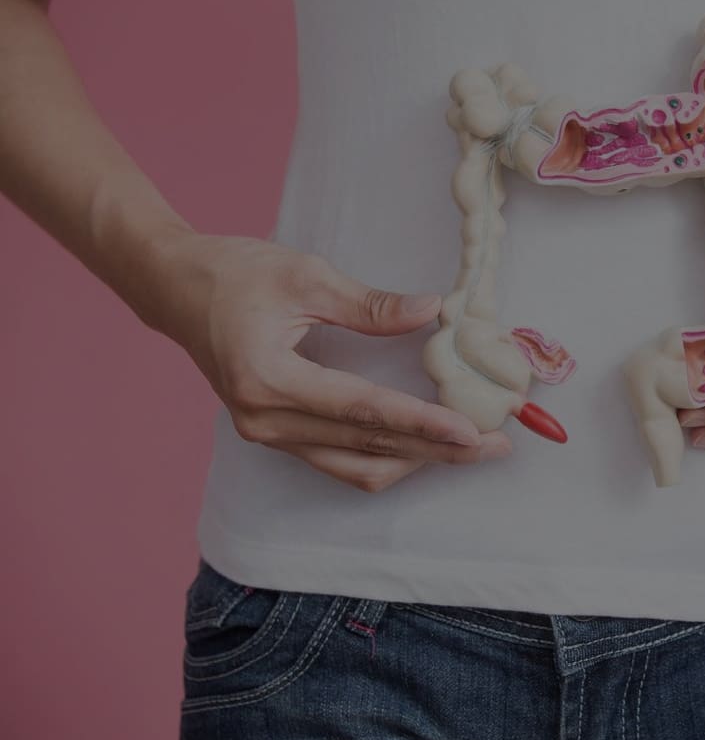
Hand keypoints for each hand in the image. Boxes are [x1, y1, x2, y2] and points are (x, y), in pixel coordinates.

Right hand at [146, 232, 510, 491]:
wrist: (174, 289)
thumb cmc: (234, 273)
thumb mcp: (305, 275)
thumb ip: (370, 304)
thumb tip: (433, 311)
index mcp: (268, 379)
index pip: (362, 411)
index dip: (421, 423)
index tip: (471, 430)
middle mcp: (265, 420)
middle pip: (367, 448)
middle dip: (436, 450)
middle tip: (495, 444)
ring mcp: (267, 434)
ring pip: (355, 466)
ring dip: (416, 460)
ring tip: (471, 448)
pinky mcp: (275, 434)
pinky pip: (338, 461)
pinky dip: (385, 456)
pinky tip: (425, 445)